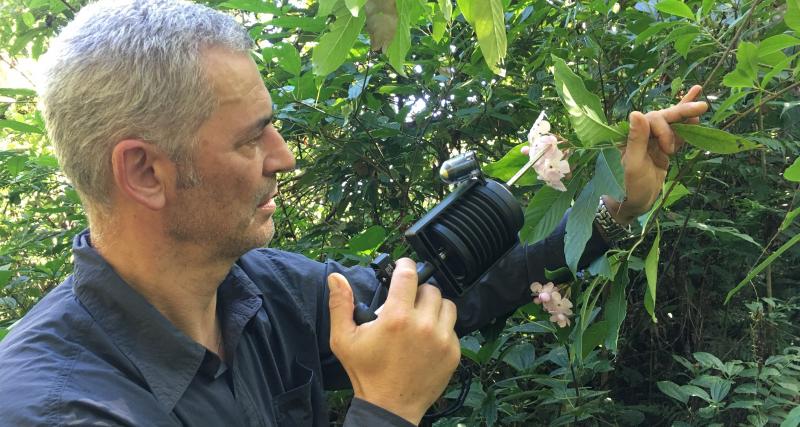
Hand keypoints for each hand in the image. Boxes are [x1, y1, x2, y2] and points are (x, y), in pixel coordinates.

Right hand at [327, 258, 460, 424]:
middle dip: (416, 292)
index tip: (402, 265)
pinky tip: (426, 338)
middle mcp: (424, 325)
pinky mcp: (453, 352)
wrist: (389, 407)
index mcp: (397, 317)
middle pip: (429, 289)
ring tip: (418, 319)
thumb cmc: (366, 373)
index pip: (409, 274)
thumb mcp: (343, 339)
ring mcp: (442, 339)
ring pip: (446, 305)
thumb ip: (340, 304)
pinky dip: (441, 327)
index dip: (405, 264)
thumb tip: (336, 277)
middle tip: (405, 304)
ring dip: (433, 307)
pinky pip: (452, 327)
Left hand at [605, 85, 708, 224]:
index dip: (665, 129)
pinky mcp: (662, 149)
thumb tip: (636, 112)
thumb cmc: (629, 187)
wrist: (635, 204)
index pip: (652, 120)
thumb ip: (636, 139)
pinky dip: (686, 126)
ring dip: (685, 115)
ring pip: (671, 124)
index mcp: (630, 136)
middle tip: (702, 107)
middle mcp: (641, 135)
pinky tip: (695, 116)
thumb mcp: (633, 165)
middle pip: (663, 118)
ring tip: (701, 106)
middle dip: (682, 112)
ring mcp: (653, 141)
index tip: (669, 150)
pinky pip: (675, 134)